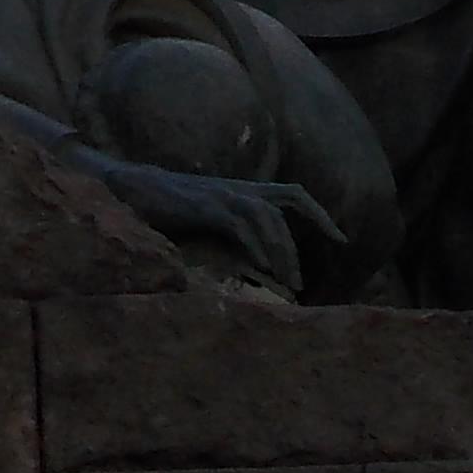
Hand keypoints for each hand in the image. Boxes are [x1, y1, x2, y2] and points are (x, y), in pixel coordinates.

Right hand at [94, 161, 334, 292]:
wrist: (130, 189)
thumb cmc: (168, 207)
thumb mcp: (208, 216)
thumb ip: (234, 229)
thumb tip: (258, 259)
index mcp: (242, 190)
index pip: (293, 194)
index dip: (321, 213)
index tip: (342, 239)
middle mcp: (236, 188)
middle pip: (283, 207)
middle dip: (297, 246)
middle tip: (301, 283)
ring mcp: (220, 194)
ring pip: (265, 216)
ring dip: (280, 250)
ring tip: (287, 282)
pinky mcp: (203, 206)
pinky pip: (238, 224)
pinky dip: (254, 245)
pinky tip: (261, 268)